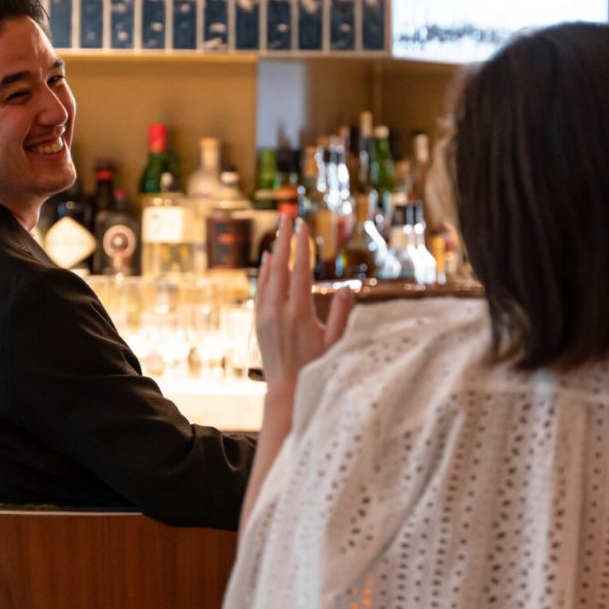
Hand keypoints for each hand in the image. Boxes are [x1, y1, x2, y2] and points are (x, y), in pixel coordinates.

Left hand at [255, 216, 354, 394]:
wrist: (286, 391)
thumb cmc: (317, 368)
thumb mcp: (336, 344)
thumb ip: (343, 315)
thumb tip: (350, 286)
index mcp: (299, 313)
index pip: (300, 271)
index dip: (303, 247)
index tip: (304, 226)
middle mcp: (278, 311)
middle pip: (280, 266)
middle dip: (285, 239)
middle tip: (289, 216)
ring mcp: (265, 316)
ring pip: (268, 276)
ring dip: (274, 252)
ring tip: (280, 231)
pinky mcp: (259, 322)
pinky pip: (260, 289)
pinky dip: (264, 272)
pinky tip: (267, 260)